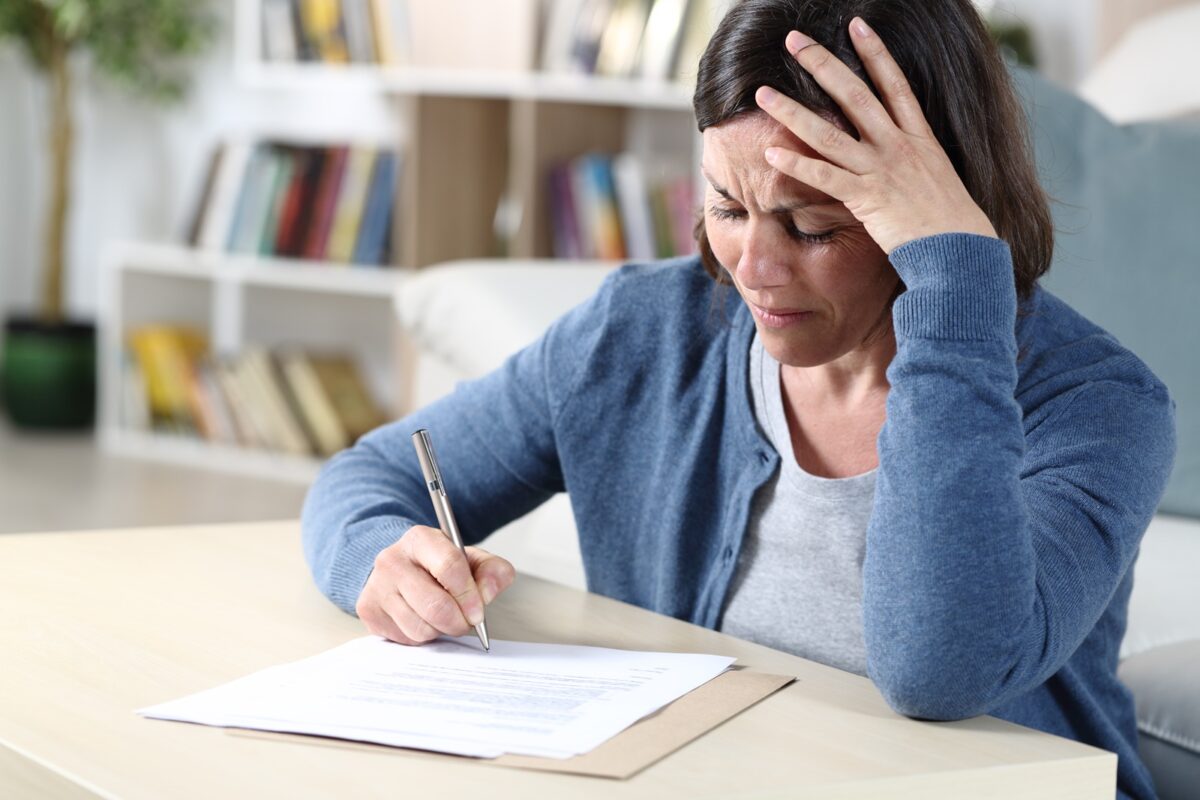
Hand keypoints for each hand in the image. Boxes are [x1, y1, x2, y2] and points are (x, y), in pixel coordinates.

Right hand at [355, 525, 514, 644]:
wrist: (399, 568)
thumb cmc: (438, 566)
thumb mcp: (470, 559)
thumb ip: (492, 571)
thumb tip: (489, 591)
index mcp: (421, 539)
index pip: (449, 566)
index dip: (469, 595)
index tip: (478, 612)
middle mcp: (392, 559)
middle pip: (435, 605)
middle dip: (458, 621)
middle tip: (465, 622)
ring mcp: (376, 586)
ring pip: (420, 628)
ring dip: (439, 631)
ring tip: (441, 617)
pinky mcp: (368, 610)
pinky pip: (405, 638)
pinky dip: (421, 637)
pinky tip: (421, 619)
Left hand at [754, 17, 996, 254]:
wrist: (961, 250)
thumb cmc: (952, 224)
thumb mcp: (937, 179)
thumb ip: (915, 162)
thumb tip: (901, 157)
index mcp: (920, 138)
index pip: (895, 84)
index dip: (875, 52)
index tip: (856, 25)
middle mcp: (899, 146)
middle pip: (855, 95)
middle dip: (822, 64)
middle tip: (794, 40)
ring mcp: (882, 170)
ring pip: (829, 133)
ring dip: (792, 111)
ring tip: (762, 94)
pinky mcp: (867, 198)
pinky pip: (824, 178)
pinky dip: (797, 165)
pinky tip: (770, 153)